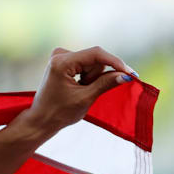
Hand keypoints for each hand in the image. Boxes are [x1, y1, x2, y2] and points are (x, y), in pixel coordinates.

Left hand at [15, 46, 135, 137]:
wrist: (41, 119)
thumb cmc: (60, 112)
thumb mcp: (85, 98)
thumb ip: (106, 84)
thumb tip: (127, 75)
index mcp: (61, 62)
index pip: (96, 54)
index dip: (116, 63)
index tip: (131, 74)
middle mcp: (59, 54)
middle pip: (95, 59)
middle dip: (98, 76)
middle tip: (87, 91)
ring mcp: (60, 56)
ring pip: (92, 63)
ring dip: (92, 78)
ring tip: (79, 90)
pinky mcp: (63, 61)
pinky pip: (86, 64)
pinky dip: (87, 77)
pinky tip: (78, 87)